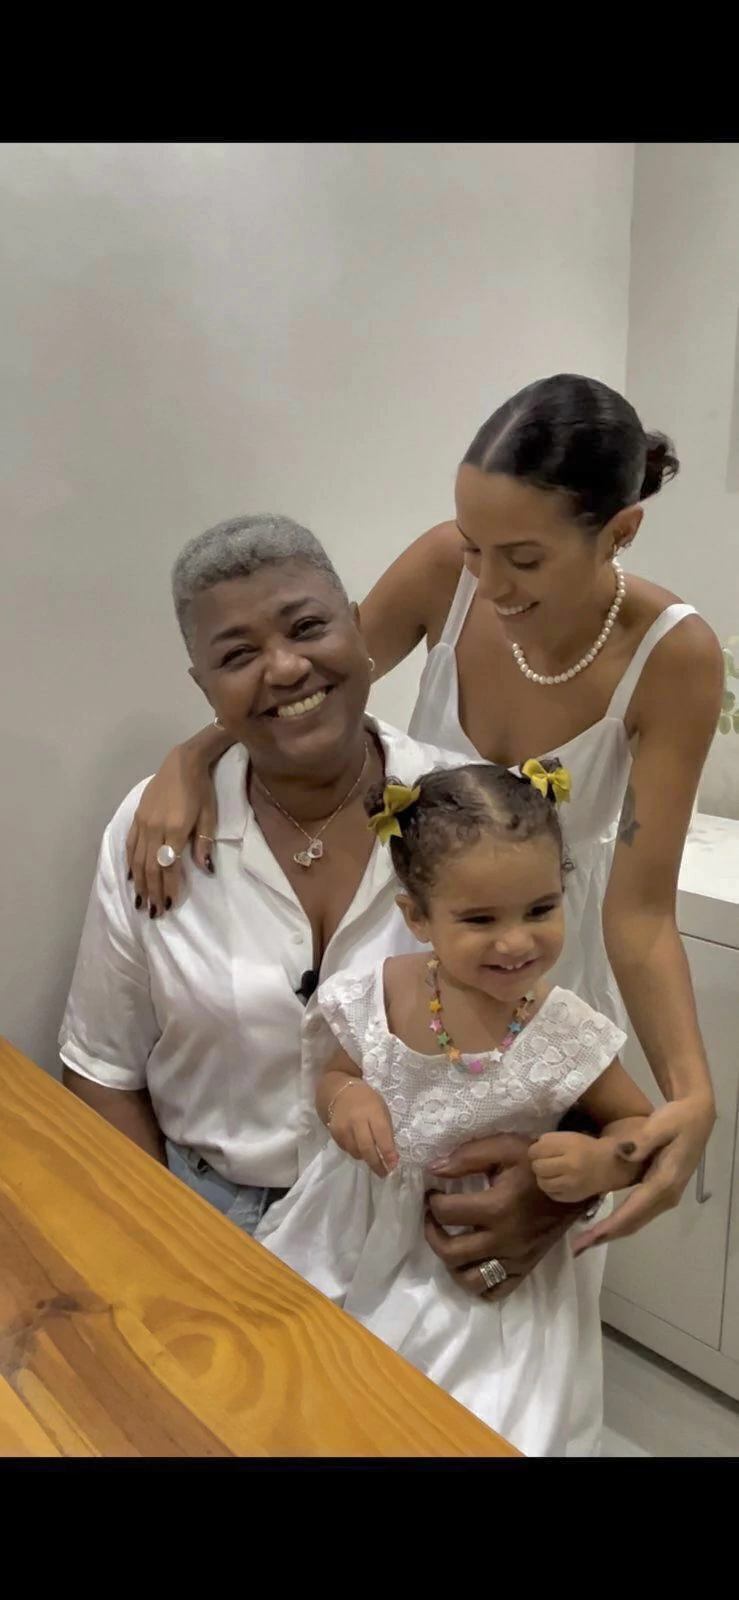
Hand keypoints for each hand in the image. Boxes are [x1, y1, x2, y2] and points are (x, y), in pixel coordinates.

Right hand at [126, 745, 217, 916]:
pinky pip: (130, 844)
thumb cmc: (202, 789)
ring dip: (139, 883)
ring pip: (137, 859)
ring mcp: (143, 823)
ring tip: (141, 902)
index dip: (169, 887)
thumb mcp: (210, 815)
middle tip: (154, 913)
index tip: (170, 905)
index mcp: (175, 829)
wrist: (183, 762)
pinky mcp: (137, 817)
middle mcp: (155, 828)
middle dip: (152, 892)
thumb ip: (204, 842)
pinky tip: (131, 877)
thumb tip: (205, 869)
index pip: (169, 866)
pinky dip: (129, 863)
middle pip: (150, 867)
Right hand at [329, 1082, 398, 1178]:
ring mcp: (343, 1127)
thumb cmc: (367, 1101)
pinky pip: (347, 1150)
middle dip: (377, 1164)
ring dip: (366, 1159)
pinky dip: (355, 1152)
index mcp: (373, 1111)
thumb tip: (391, 1156)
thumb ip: (386, 1130)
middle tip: (384, 1173)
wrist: (339, 1092)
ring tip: (373, 1158)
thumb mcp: (381, 1109)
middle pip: (367, 1148)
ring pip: (356, 1152)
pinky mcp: (334, 1133)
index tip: (394, 1165)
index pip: (382, 1135)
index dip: (388, 1152)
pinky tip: (360, 1147)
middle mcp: (357, 1120)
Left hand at [424, 1134, 587, 1299]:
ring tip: (450, 1241)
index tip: (434, 1192)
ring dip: (451, 1263)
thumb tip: (434, 1170)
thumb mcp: (504, 1147)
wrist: (574, 1182)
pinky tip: (472, 1262)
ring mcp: (515, 1259)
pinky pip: (494, 1292)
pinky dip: (477, 1283)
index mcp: (498, 1207)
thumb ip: (467, 1157)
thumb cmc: (536, 1164)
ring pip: (469, 1281)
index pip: (447, 1213)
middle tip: (434, 1217)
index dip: (432, 1201)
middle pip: (451, 1252)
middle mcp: (505, 1240)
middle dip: (432, 1233)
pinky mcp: (524, 1269)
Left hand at [529, 1131, 621, 1203]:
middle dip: (537, 1164)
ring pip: (542, 1182)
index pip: (537, 1150)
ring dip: (543, 1177)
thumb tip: (532, 1152)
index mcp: (569, 1147)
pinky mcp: (572, 1197)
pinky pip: (551, 1194)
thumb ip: (549, 1142)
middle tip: (544, 1162)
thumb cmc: (585, 1148)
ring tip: (550, 1172)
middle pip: (538, 1167)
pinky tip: (557, 1182)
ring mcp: (571, 1184)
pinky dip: (550, 1188)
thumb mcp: (568, 1137)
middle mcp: (570, 1166)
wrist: (609, 1166)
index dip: (535, 1151)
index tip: (539, 1151)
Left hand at [574, 1094, 715, 1254]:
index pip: (633, 1211)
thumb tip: (623, 1152)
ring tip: (586, 1241)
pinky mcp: (661, 1192)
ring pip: (635, 1221)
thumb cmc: (678, 1120)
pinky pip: (638, 1214)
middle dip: (605, 1236)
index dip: (609, 1226)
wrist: (697, 1118)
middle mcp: (666, 1196)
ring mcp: (665, 1196)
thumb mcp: (661, 1124)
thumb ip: (643, 1140)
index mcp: (665, 1182)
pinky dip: (620, 1223)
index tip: (589, 1237)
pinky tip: (604, 1225)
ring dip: (611, 1233)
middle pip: (633, 1223)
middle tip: (579, 1247)